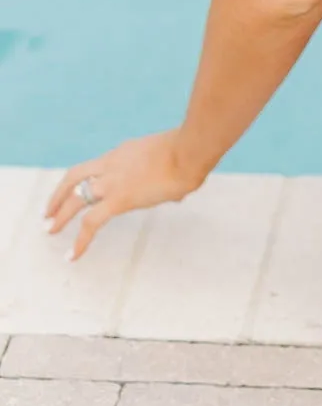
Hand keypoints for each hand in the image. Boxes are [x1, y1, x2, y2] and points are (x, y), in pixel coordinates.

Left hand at [44, 131, 204, 260]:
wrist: (189, 150)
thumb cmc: (190, 153)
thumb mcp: (173, 159)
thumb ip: (170, 175)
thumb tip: (180, 191)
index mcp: (124, 153)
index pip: (97, 166)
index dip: (86, 180)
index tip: (81, 191)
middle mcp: (111, 164)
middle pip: (74, 178)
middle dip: (59, 196)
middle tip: (48, 213)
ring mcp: (112, 181)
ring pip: (75, 199)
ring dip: (59, 215)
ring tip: (49, 230)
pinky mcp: (118, 199)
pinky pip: (91, 223)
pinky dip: (79, 240)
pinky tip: (73, 255)